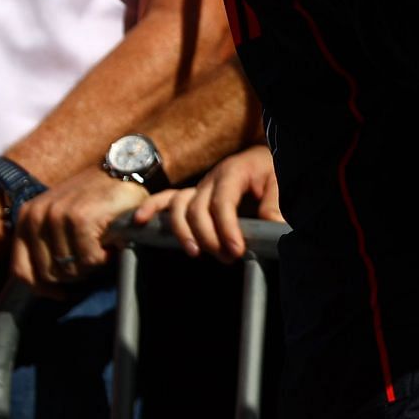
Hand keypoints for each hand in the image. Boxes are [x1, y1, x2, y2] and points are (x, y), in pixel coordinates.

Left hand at [10, 169, 147, 291]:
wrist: (122, 170)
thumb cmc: (93, 199)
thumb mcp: (58, 217)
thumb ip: (44, 244)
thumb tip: (43, 286)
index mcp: (26, 218)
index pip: (21, 271)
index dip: (42, 289)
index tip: (62, 294)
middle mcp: (36, 215)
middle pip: (48, 274)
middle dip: (73, 275)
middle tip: (91, 259)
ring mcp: (57, 216)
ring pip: (69, 269)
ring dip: (90, 266)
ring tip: (101, 248)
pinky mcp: (80, 218)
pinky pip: (89, 260)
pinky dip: (104, 258)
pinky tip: (110, 244)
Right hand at [132, 144, 280, 259]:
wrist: (262, 161)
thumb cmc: (270, 173)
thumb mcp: (280, 184)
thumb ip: (275, 204)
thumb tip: (272, 225)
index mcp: (233, 172)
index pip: (222, 202)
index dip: (226, 228)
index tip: (236, 250)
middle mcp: (211, 178)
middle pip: (198, 208)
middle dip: (209, 236)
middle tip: (227, 257)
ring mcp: (198, 186)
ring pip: (179, 206)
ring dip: (183, 231)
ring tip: (195, 252)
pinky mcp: (191, 194)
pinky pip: (166, 199)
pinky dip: (151, 208)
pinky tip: (139, 221)